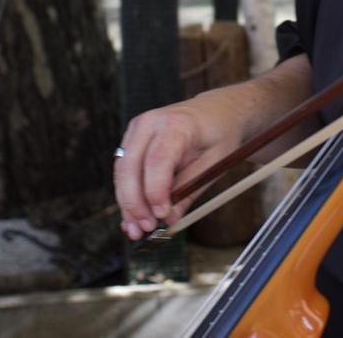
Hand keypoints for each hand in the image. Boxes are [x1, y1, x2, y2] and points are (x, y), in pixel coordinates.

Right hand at [113, 91, 243, 239]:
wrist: (218, 111)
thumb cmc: (220, 134)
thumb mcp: (216, 162)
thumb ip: (191, 189)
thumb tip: (170, 220)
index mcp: (177, 123)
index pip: (158, 159)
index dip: (155, 190)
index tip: (161, 215)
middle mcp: (150, 122)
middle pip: (130, 166)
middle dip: (135, 202)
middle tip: (146, 228)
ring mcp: (137, 129)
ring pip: (122, 171)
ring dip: (127, 203)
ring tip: (137, 231)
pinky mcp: (132, 139)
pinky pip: (124, 171)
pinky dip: (127, 195)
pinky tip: (132, 218)